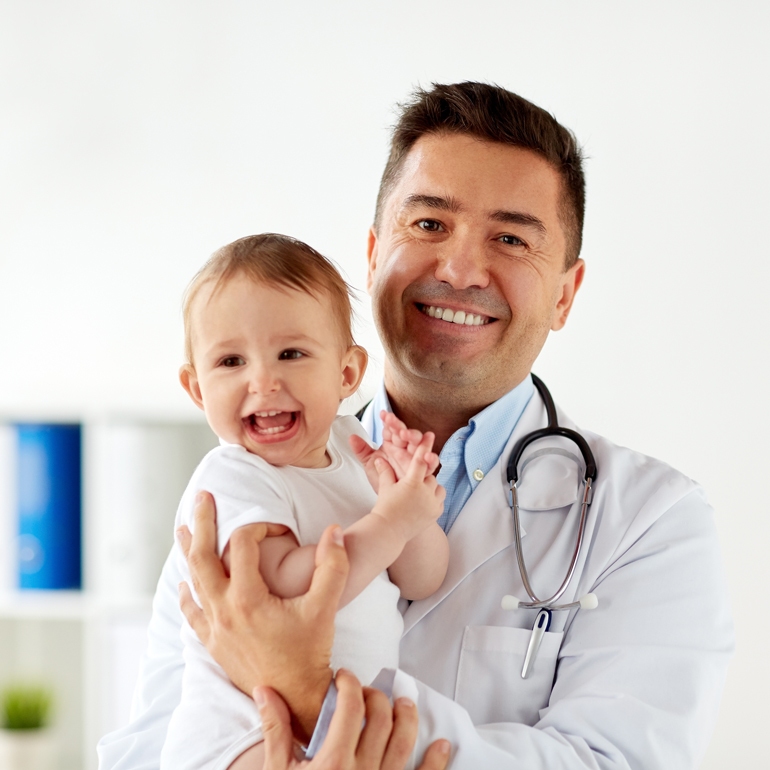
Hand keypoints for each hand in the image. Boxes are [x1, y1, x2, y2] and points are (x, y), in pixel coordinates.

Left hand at [177, 491, 347, 740]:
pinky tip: (184, 584)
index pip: (242, 545)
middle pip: (203, 557)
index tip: (281, 531)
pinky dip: (187, 594)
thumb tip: (335, 531)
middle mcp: (224, 611)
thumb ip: (332, 565)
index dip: (261, 527)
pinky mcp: (213, 644)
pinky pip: (192, 612)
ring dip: (189, 551)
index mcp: (247, 598)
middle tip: (202, 497)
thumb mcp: (325, 606)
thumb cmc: (310, 651)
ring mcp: (215, 628)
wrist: (294, 697)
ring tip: (182, 528)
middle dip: (203, 523)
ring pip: (194, 581)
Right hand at [256, 669, 450, 769]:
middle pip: (380, 718)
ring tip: (403, 703)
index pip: (350, 706)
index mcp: (333, 762)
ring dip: (406, 717)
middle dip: (375, 696)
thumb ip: (275, 730)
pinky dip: (435, 762)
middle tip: (365, 691)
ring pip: (404, 743)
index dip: (349, 683)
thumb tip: (264, 690)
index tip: (343, 678)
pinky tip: (442, 745)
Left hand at [349, 411, 438, 491]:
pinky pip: (431, 463)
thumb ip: (362, 450)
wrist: (391, 499)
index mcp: (393, 444)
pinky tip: (428, 455)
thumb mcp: (370, 464)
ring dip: (415, 437)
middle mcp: (405, 449)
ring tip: (406, 434)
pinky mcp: (424, 471)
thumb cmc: (384, 479)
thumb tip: (351, 437)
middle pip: (406, 433)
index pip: (391, 429)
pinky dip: (432, 458)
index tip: (383, 415)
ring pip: (419, 443)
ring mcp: (416, 458)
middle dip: (400, 427)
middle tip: (393, 423)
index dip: (389, 421)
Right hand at [371, 441, 445, 543]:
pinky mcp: (436, 513)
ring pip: (437, 487)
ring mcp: (432, 503)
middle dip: (422, 477)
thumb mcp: (385, 487)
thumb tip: (379, 458)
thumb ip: (385, 471)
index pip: (420, 459)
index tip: (430, 434)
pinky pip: (439, 501)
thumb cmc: (385, 508)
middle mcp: (425, 491)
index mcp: (412, 482)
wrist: (390, 531)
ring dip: (430, 487)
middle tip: (414, 480)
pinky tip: (424, 501)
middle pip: (429, 475)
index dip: (424, 446)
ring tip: (420, 491)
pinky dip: (433, 499)